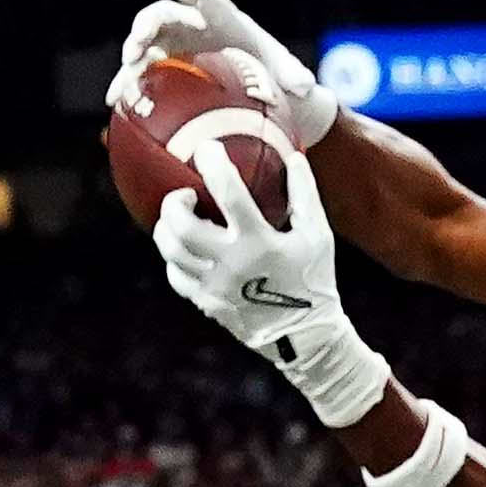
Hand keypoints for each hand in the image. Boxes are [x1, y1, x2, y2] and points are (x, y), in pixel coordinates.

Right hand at [117, 0, 337, 142]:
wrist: (255, 85)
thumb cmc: (272, 73)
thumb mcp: (288, 75)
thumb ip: (296, 76)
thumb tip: (307, 87)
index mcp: (225, 19)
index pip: (212, 1)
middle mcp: (193, 25)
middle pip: (166, 15)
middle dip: (150, 24)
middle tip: (141, 42)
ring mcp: (173, 44)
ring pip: (145, 40)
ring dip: (133, 52)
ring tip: (127, 68)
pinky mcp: (162, 66)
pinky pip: (140, 72)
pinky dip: (127, 82)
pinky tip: (115, 101)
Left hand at [152, 149, 391, 427]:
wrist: (306, 338)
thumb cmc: (314, 280)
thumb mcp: (318, 235)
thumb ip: (304, 194)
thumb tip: (294, 156)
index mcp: (260, 243)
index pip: (230, 195)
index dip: (214, 166)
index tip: (206, 148)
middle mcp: (232, 265)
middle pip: (183, 228)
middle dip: (174, 204)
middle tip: (184, 194)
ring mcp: (215, 287)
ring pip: (172, 253)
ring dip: (167, 228)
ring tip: (179, 216)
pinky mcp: (207, 304)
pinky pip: (177, 276)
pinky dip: (175, 258)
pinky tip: (185, 248)